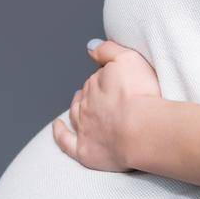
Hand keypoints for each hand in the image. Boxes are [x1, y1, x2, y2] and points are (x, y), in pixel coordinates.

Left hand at [52, 38, 161, 171]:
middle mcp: (86, 105)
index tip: (117, 83)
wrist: (141, 131)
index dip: (107, 80)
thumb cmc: (140, 95)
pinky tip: (57, 127)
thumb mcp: (128, 59)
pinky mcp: (85, 151)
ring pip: (75, 115)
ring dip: (77, 108)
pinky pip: (66, 142)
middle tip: (105, 95)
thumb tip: (90, 47)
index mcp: (97, 84)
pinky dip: (59, 133)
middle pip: (86, 96)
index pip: (97, 79)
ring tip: (82, 104)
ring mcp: (84, 128)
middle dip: (93, 94)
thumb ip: (108, 50)